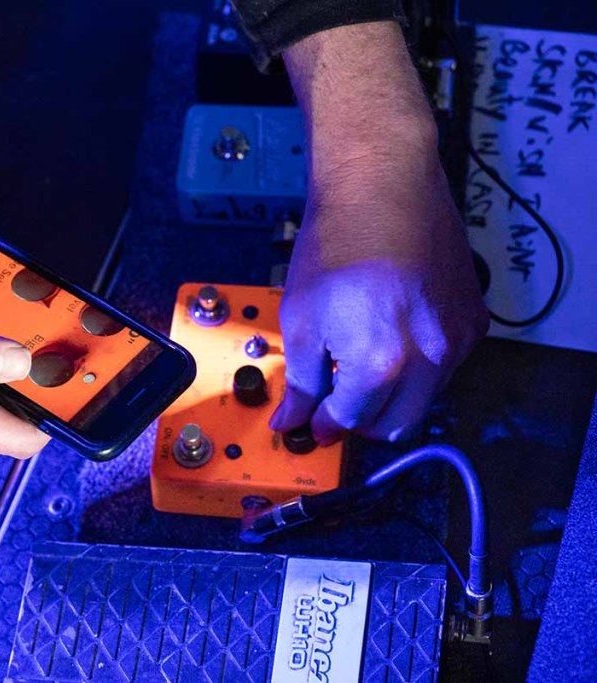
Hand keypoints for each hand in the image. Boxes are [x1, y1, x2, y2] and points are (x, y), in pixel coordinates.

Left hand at [270, 22, 488, 443]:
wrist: (381, 185)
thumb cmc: (334, 245)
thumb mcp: (301, 317)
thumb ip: (302, 380)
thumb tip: (292, 421)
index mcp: (381, 362)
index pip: (352, 420)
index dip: (324, 423)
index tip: (310, 421)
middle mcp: (429, 358)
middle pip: (396, 425)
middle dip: (360, 422)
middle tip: (334, 403)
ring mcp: (458, 339)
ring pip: (425, 400)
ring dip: (392, 398)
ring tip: (361, 365)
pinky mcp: (474, 319)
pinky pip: (447, 368)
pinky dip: (419, 370)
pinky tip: (393, 341)